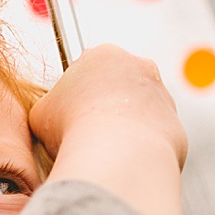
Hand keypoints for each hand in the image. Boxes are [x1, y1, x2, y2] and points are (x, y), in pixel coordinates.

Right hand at [27, 44, 186, 214]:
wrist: (117, 153)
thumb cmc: (73, 129)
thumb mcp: (40, 113)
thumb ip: (50, 107)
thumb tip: (53, 117)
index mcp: (102, 54)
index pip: (85, 70)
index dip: (72, 95)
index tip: (65, 114)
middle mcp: (138, 66)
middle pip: (115, 86)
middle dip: (101, 106)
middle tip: (82, 131)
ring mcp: (161, 93)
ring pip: (135, 111)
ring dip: (120, 127)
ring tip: (100, 150)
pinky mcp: (174, 121)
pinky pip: (150, 135)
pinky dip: (136, 146)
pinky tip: (120, 159)